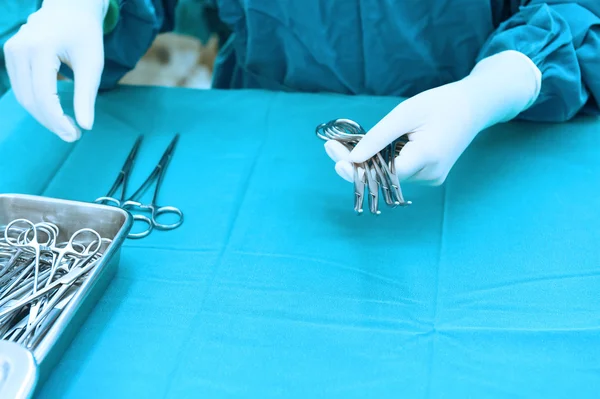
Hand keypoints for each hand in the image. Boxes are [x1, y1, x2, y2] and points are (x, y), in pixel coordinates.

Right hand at [4, 0, 108, 141]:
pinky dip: (37, 104)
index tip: (75, 135)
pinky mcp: (11, 55)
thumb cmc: (85, 35)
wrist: (71, 8)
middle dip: (51, 122)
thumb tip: (86, 126)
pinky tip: (56, 112)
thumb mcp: (92, 65)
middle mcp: (19, 49)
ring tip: (67, 125)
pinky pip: (21, 88)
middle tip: (73, 134)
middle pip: (31, 100)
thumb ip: (86, 96)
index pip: (44, 96)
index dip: (58, 121)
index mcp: (40, 48)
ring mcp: (11, 51)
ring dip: (44, 116)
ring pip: (23, 97)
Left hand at [325, 50, 541, 185]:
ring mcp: (431, 178)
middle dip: (355, 164)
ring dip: (367, 162)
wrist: (474, 107)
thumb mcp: (405, 113)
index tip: (334, 156)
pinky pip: (399, 172)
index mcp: (427, 157)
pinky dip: (382, 162)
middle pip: (383, 177)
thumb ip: (378, 138)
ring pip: (389, 176)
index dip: (357, 168)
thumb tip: (352, 158)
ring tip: (346, 143)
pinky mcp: (430, 176)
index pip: (383, 173)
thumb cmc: (440, 104)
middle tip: (330, 146)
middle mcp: (430, 175)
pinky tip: (369, 148)